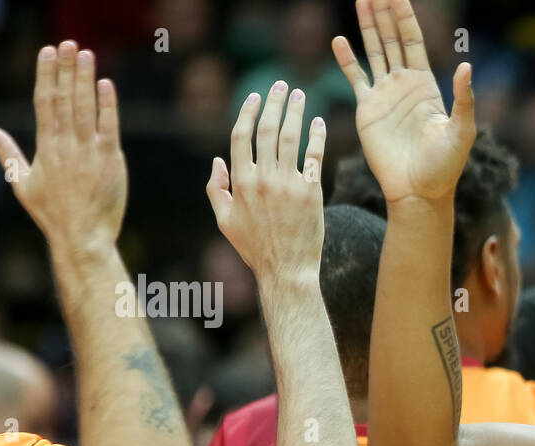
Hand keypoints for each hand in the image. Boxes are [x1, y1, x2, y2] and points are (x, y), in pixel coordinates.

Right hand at [0, 41, 126, 249]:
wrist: (83, 237)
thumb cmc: (52, 214)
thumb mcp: (22, 183)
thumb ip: (8, 154)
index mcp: (45, 147)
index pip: (44, 102)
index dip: (46, 74)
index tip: (48, 52)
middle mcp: (66, 144)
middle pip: (65, 98)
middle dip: (66, 68)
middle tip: (69, 43)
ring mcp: (90, 151)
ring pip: (86, 107)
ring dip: (86, 79)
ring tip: (87, 54)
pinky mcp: (111, 160)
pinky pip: (110, 127)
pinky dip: (108, 105)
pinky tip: (107, 85)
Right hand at [206, 82, 325, 279]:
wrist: (287, 271)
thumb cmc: (255, 248)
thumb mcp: (224, 221)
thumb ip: (215, 189)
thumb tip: (217, 160)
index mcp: (240, 182)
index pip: (240, 136)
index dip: (247, 112)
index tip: (255, 97)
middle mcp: (263, 179)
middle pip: (266, 130)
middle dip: (273, 102)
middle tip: (281, 85)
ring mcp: (288, 184)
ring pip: (290, 137)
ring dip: (295, 111)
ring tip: (299, 94)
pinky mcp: (311, 192)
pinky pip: (314, 156)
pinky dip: (317, 136)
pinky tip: (319, 123)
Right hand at [332, 0, 474, 203]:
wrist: (418, 191)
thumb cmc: (444, 166)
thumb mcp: (461, 131)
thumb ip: (463, 99)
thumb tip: (466, 66)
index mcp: (427, 84)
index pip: (413, 40)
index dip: (405, 16)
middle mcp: (404, 84)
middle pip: (392, 38)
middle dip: (384, 13)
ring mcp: (384, 95)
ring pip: (374, 51)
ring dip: (368, 26)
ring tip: (362, 0)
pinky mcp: (367, 110)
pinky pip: (355, 78)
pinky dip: (347, 60)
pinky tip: (340, 40)